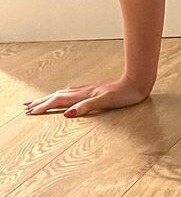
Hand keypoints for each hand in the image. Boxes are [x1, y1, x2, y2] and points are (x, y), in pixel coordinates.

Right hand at [23, 75, 150, 116]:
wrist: (138, 82)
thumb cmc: (124, 94)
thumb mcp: (105, 102)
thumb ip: (86, 107)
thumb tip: (67, 114)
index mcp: (84, 95)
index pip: (58, 101)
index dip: (44, 107)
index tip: (29, 112)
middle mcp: (84, 91)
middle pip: (57, 96)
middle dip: (42, 102)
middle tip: (26, 107)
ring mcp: (89, 90)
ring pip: (64, 93)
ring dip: (50, 98)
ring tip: (40, 101)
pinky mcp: (95, 90)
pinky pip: (73, 93)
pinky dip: (63, 96)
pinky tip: (65, 96)